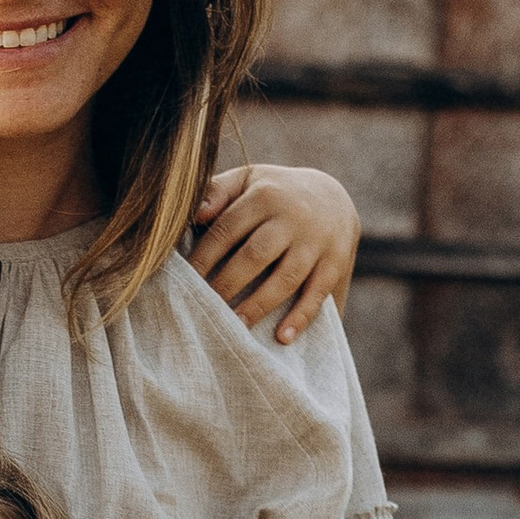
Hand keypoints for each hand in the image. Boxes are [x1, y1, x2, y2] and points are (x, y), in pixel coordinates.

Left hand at [192, 164, 357, 348]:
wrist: (334, 197)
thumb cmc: (275, 194)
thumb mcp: (248, 180)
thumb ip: (218, 192)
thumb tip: (194, 214)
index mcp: (264, 196)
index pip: (227, 230)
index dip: (203, 258)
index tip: (184, 283)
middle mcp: (292, 218)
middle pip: (255, 255)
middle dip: (227, 284)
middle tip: (206, 309)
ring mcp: (316, 242)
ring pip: (286, 277)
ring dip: (259, 305)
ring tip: (236, 327)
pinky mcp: (336, 263)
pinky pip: (317, 294)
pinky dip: (301, 317)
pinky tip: (282, 338)